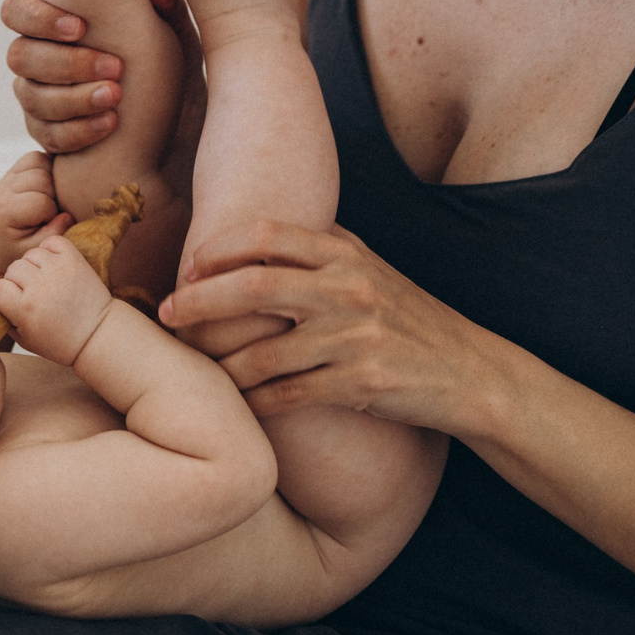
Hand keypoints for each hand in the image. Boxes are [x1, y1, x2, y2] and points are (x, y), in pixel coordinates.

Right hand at [0, 0, 190, 152]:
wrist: (181, 138)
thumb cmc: (173, 76)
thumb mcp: (176, 38)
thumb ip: (164, 4)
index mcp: (60, 24)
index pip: (17, 11)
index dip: (37, 17)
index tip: (81, 28)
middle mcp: (41, 59)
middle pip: (19, 56)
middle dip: (65, 62)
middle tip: (113, 66)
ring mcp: (41, 100)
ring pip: (32, 97)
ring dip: (74, 97)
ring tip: (115, 96)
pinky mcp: (51, 136)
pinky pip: (47, 135)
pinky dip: (78, 129)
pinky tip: (110, 123)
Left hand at [0, 151, 71, 274]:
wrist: (1, 244)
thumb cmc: (20, 250)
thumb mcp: (37, 250)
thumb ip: (54, 234)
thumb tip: (67, 213)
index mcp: (5, 212)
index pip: (39, 201)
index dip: (52, 212)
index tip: (48, 223)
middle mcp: (2, 190)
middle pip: (40, 177)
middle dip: (54, 193)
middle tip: (53, 209)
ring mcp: (6, 178)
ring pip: (38, 160)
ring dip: (52, 176)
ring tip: (52, 196)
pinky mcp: (13, 171)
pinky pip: (36, 157)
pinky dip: (47, 167)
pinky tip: (50, 185)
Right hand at [0, 235, 113, 366]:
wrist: (97, 334)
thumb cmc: (59, 341)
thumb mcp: (25, 339)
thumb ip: (5, 319)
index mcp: (25, 308)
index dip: (2, 296)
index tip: (14, 303)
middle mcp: (40, 286)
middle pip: (12, 269)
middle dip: (18, 282)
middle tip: (32, 294)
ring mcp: (58, 269)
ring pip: (30, 254)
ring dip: (33, 266)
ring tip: (44, 281)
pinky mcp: (73, 259)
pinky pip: (51, 242)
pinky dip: (49, 250)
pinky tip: (53, 266)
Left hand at [159, 220, 507, 427]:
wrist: (469, 371)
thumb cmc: (406, 317)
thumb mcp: (369, 267)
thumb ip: (318, 246)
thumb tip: (250, 231)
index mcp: (346, 253)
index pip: (267, 234)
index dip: (217, 248)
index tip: (187, 267)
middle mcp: (350, 288)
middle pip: (252, 286)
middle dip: (198, 301)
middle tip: (165, 315)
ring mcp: (357, 337)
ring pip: (263, 353)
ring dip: (222, 365)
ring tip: (199, 369)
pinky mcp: (363, 384)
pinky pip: (288, 395)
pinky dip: (255, 401)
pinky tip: (240, 403)